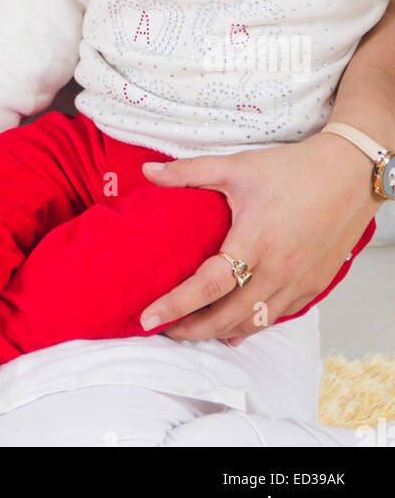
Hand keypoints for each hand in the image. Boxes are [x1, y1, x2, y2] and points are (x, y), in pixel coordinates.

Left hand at [138, 133, 377, 343]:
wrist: (348, 175)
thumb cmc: (293, 170)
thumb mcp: (237, 166)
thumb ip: (190, 172)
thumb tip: (148, 171)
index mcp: (255, 241)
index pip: (208, 286)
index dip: (176, 305)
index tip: (148, 318)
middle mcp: (278, 270)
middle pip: (228, 316)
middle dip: (192, 329)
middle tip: (163, 328)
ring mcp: (298, 283)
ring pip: (253, 323)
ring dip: (219, 331)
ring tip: (191, 329)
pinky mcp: (312, 287)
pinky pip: (276, 317)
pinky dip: (251, 325)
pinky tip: (233, 326)